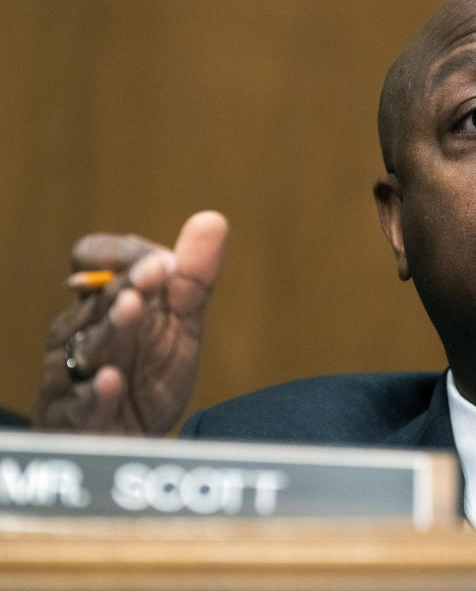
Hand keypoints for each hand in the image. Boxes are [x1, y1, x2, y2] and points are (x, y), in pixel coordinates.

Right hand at [33, 211, 228, 434]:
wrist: (129, 445)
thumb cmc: (146, 378)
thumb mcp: (176, 326)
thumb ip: (191, 280)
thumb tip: (213, 219)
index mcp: (102, 302)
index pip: (93, 257)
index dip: (126, 253)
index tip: (164, 259)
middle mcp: (79, 330)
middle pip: (98, 298)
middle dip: (127, 283)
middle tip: (156, 269)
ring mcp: (73, 373)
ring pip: (89, 345)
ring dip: (112, 326)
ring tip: (133, 306)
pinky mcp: (76, 419)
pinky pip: (82, 403)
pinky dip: (97, 392)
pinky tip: (113, 380)